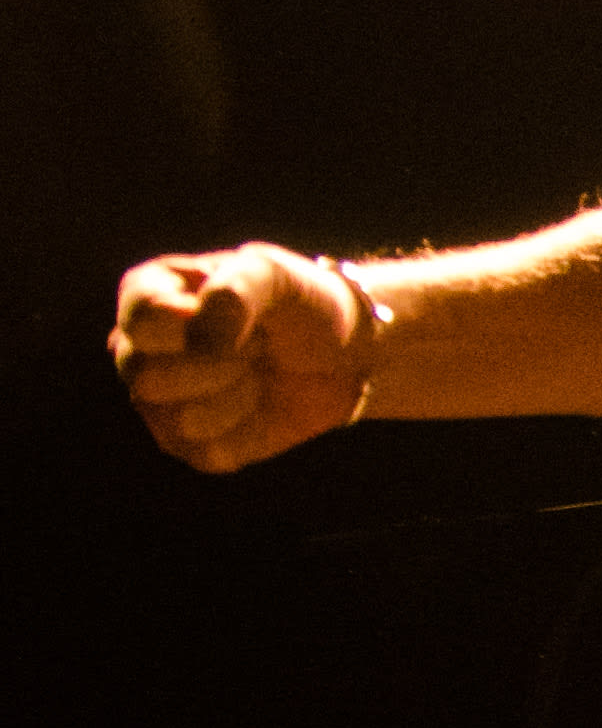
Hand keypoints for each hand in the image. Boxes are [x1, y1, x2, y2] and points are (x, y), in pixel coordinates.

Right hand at [110, 240, 378, 470]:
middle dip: (222, 363)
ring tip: (255, 370)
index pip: (142, 319)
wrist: (339, 354)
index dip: (197, 324)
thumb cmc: (296, 303)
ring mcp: (155, 402)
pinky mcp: (187, 446)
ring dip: (238, 395)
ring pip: (182, 420)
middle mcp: (136, 349)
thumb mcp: (273, 274)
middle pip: (147, 377)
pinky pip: (209, 454)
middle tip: (256, 343)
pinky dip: (248, 432)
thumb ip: (234, 291)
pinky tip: (257, 404)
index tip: (244, 315)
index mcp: (145, 293)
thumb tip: (198, 342)